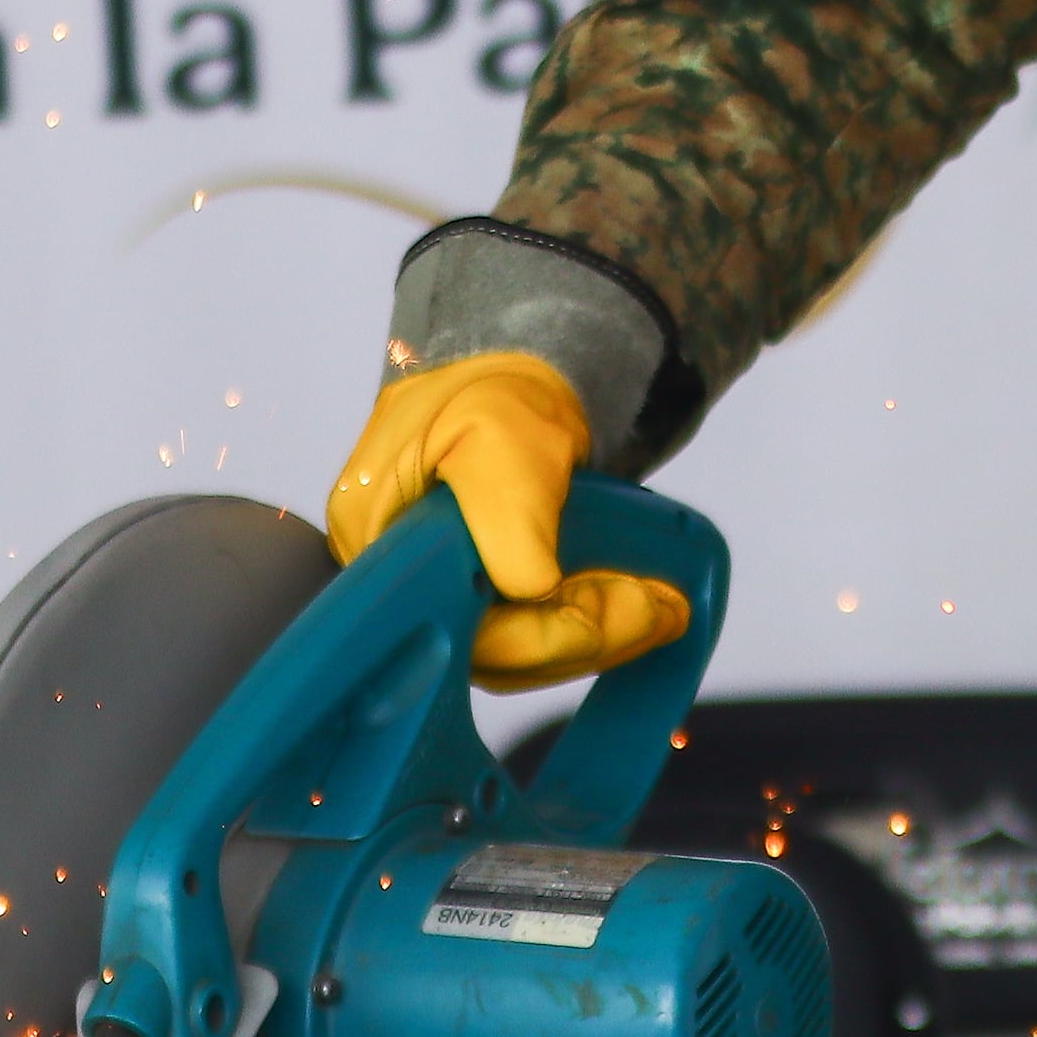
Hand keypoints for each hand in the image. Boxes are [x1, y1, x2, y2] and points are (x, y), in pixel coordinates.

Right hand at [321, 350, 692, 691]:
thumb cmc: (493, 396)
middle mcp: (392, 578)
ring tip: (664, 605)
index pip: (449, 621)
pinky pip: (532, 638)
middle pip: (489, 650)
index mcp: (371, 533)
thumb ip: (507, 510)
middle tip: (665, 607)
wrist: (519, 383)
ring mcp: (435, 594)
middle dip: (585, 633)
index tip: (619, 609)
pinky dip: (590, 626)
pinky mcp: (477, 603)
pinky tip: (637, 606)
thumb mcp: (497, 434)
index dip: (539, 633)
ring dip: (599, 636)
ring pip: (518, 653)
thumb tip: (530, 588)